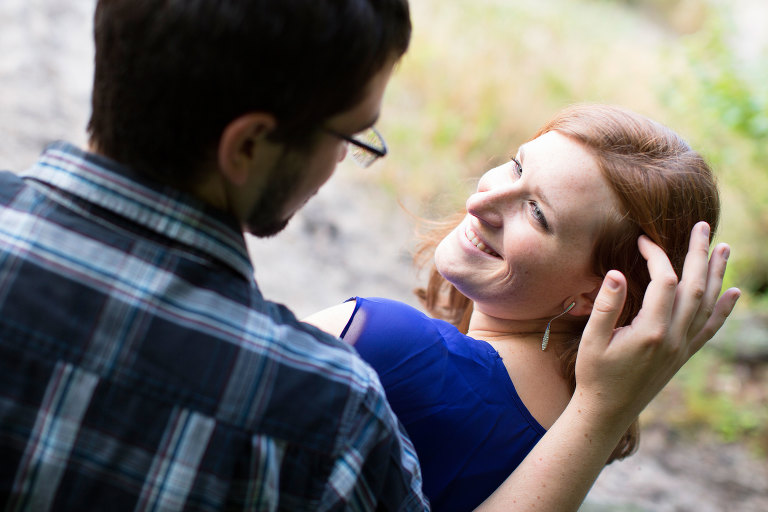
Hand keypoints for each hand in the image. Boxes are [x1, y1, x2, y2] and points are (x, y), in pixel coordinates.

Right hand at [574, 221, 740, 423]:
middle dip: (699, 254)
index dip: (656, 255)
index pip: (664, 281)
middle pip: (694, 287)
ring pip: (707, 304)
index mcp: (651, 331)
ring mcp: (682, 347)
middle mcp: (674, 338)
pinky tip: (734, 293)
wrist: (608, 411)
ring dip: (717, 274)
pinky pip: (710, 328)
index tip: (642, 239)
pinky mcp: (684, 355)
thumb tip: (616, 273)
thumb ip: (605, 306)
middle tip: (702, 226)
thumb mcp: (591, 340)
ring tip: (724, 247)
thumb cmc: (594, 374)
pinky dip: (725, 309)